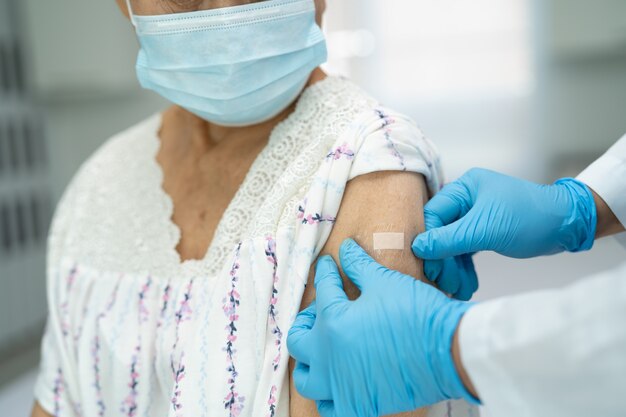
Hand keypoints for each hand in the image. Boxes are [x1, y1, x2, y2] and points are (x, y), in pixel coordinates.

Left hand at [287, 239, 477, 416]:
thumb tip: (347, 249)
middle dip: (305, 322)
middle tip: (318, 312)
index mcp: (332, 323)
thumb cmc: (418, 315)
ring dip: (308, 363)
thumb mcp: (384, 282)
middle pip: (298, 341)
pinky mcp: (359, 406)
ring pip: (306, 379)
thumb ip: (358, 266)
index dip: (325, 272)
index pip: (322, 291)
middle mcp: (328, 358)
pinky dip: (327, 396)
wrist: (450, 352)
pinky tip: (336, 382)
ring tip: (320, 351)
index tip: (327, 265)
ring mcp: (341, 386)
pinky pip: (329, 407)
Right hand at [412, 168, 596, 294]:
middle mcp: (466, 199)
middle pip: (440, 231)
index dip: (428, 242)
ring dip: (453, 268)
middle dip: (442, 259)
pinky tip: (466, 284)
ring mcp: (474, 216)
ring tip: (458, 290)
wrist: (568, 226)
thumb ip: (449, 239)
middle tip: (446, 284)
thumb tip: (417, 247)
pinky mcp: (483, 231)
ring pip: (451, 244)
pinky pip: (464, 249)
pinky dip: (463, 267)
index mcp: (464, 188)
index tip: (429, 267)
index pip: (433, 215)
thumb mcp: (485, 230)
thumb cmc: (529, 219)